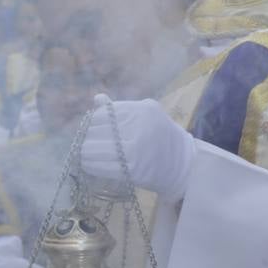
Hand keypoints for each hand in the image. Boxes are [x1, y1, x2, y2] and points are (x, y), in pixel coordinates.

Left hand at [80, 94, 195, 200]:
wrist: (185, 165)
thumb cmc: (162, 138)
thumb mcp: (147, 116)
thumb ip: (122, 109)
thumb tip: (97, 99)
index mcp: (142, 110)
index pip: (102, 114)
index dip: (92, 124)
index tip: (90, 132)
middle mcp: (139, 126)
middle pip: (96, 131)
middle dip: (86, 139)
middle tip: (83, 146)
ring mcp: (136, 147)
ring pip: (94, 149)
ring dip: (84, 154)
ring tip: (83, 157)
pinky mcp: (133, 168)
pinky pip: (101, 166)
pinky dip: (91, 166)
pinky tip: (88, 166)